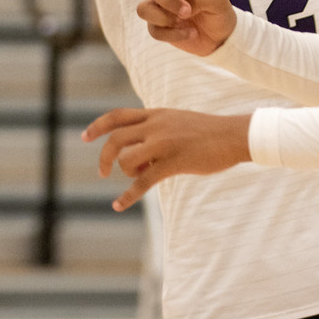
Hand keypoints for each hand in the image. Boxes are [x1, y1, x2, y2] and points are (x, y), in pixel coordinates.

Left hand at [82, 107, 251, 210]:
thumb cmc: (209, 131)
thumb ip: (157, 128)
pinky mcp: (174, 162)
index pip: (117, 116)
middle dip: (104, 157)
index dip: (97, 126)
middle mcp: (156, 125)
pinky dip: (127, 196)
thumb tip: (138, 149)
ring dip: (125, 172)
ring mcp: (164, 143)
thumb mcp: (178, 121)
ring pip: (127, 160)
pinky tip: (119, 205)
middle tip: (102, 171)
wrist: (234, 135)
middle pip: (115, 138)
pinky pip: (142, 181)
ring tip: (137, 177)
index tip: (84, 137)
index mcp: (156, 114)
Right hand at [136, 0, 235, 55]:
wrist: (222, 37)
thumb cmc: (220, 12)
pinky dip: (172, 34)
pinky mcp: (159, 28)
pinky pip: (153, 30)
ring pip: (143, 9)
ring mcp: (161, 9)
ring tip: (184, 22)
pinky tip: (190, 34)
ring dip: (162, 17)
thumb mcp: (218, 1)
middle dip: (166, 0)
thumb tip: (183, 6)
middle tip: (186, 12)